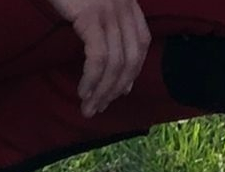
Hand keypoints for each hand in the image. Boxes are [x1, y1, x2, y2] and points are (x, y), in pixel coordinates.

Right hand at [45, 0, 151, 117]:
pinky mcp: (92, 16)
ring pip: (116, 64)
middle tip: (99, 108)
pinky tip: (83, 91)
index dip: (133, 71)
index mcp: (128, 3)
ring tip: (88, 107)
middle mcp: (124, 7)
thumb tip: (107, 63)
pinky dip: (92, 79)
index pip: (142, 44)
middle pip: (131, 59)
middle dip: (116, 89)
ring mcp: (109, 11)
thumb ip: (103, 23)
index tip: (120, 92)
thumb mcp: (91, 2)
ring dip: (102, 91)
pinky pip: (99, 58)